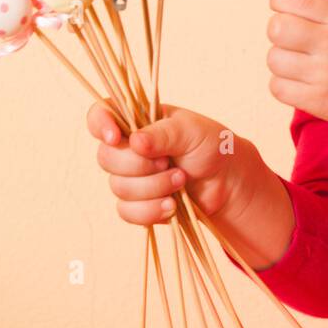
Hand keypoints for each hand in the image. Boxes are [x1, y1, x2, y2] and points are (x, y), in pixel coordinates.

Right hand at [86, 99, 256, 225]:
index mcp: (138, 121)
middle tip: (169, 162)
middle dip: (139, 165)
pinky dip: (151, 210)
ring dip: (153, 187)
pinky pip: (127, 211)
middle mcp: (129, 148)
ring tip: (181, 181)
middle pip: (106, 157)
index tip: (115, 137)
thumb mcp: (191, 131)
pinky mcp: (137, 203)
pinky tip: (172, 206)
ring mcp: (131, 177)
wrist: (227, 182)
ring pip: (118, 187)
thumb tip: (134, 142)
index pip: (100, 115)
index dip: (100, 124)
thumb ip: (163, 133)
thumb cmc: (210, 146)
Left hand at [266, 0, 327, 134]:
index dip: (279, 1)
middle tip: (289, 36)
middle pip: (277, 28)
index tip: (281, 6)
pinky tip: (299, 81)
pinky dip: (283, 84)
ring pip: (274, 59)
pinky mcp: (318, 102)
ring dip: (281, 59)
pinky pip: (278, 87)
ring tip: (297, 62)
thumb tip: (289, 1)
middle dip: (278, 30)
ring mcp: (324, 74)